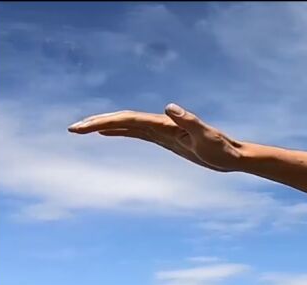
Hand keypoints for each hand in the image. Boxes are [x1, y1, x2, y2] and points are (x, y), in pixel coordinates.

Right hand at [67, 104, 244, 172]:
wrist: (233, 155)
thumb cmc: (222, 148)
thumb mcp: (206, 136)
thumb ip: (189, 121)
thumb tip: (169, 107)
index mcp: (164, 123)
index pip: (128, 120)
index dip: (105, 122)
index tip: (85, 128)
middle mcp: (160, 123)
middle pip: (122, 119)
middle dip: (96, 122)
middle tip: (72, 129)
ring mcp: (161, 131)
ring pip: (126, 125)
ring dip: (103, 125)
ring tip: (81, 129)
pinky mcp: (165, 139)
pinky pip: (136, 133)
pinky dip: (119, 131)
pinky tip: (106, 133)